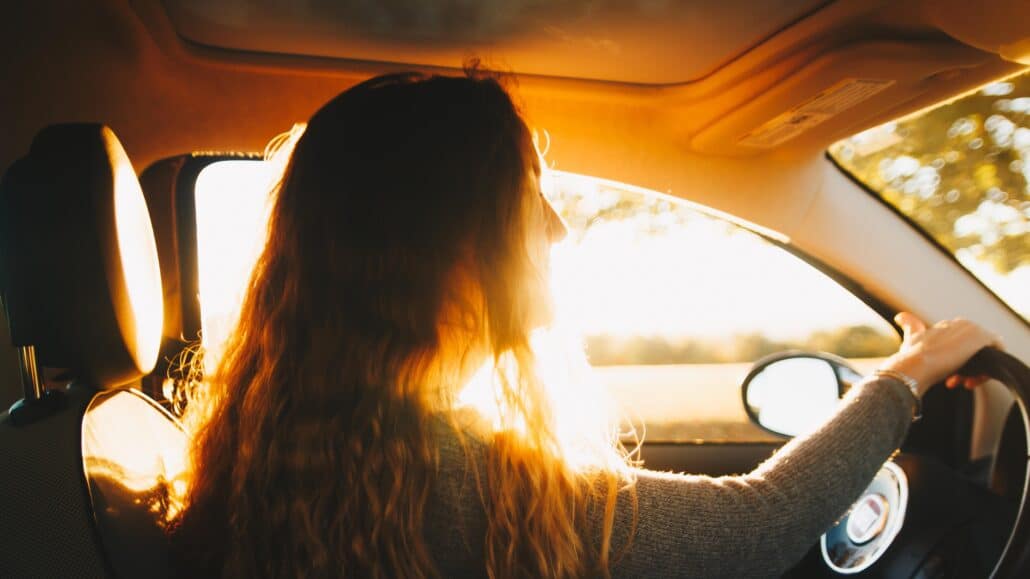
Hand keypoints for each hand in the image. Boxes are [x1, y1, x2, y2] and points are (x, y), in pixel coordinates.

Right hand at [878, 312, 1003, 396]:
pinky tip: (973, 380)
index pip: (960, 343)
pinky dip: (988, 368)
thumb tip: (900, 316)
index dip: (955, 361)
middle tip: (956, 381)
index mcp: (945, 325)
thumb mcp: (910, 340)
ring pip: (984, 352)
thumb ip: (910, 326)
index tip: (947, 376)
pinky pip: (997, 351)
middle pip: (974, 348)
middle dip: (967, 366)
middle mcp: (959, 323)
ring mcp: (972, 329)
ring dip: (976, 370)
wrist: (915, 365)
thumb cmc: (909, 357)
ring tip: (963, 383)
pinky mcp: (982, 337)